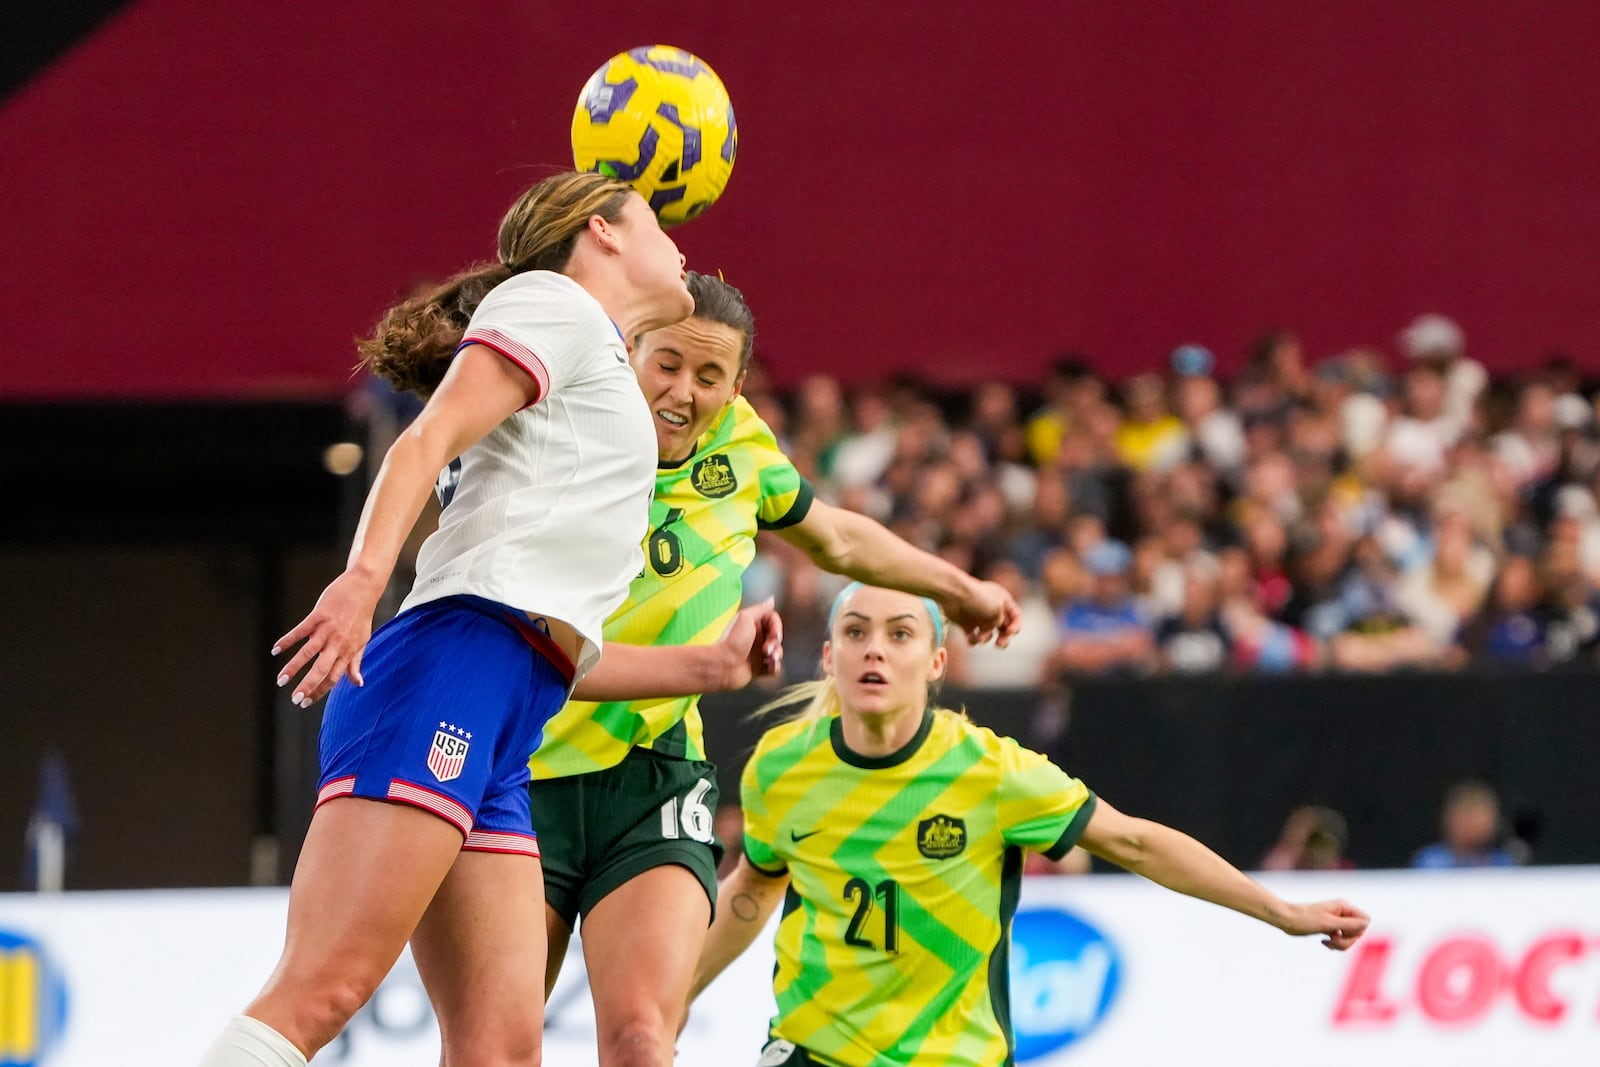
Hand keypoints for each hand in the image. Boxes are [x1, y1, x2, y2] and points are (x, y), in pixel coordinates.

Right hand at [272, 570, 387, 707]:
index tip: (306, 702)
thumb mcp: (363, 641)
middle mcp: (338, 643)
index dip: (319, 691)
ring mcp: (328, 629)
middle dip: (307, 686)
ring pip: (308, 652)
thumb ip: (356, 663)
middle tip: (294, 700)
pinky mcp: (319, 616)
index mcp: (348, 652)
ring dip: (293, 667)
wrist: (363, 587)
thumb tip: (358, 683)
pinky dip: (287, 640)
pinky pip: (300, 631)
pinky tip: (275, 650)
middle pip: (321, 669)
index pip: (333, 677)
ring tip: (281, 680)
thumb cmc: (362, 616)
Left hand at [710, 598, 783, 690]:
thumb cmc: (733, 641)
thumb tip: (772, 600)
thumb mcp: (746, 618)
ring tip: (770, 658)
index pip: (773, 621)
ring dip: (777, 655)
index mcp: (753, 625)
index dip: (777, 627)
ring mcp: (757, 654)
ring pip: (777, 652)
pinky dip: (775, 667)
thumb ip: (761, 608)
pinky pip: (774, 667)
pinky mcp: (758, 668)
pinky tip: (770, 666)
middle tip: (767, 649)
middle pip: (777, 637)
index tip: (775, 635)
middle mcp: (756, 638)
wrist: (723, 665)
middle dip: (776, 642)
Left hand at [946, 579, 1022, 647]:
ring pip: (989, 635)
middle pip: (1004, 628)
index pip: (1016, 616)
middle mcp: (992, 609)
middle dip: (1004, 638)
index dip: (1016, 626)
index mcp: (1002, 601)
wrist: (954, 595)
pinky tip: (971, 638)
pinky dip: (973, 641)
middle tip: (999, 644)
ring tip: (980, 637)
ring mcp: (979, 617)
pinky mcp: (966, 624)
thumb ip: (1001, 621)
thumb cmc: (977, 598)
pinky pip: (974, 638)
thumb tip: (991, 629)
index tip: (1009, 632)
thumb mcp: (997, 608)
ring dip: (986, 639)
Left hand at [1278, 898, 1369, 950]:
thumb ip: (1349, 924)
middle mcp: (1342, 912)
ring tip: (1328, 942)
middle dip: (1348, 940)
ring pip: (1350, 938)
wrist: (1286, 920)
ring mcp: (1336, 921)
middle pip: (1359, 931)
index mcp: (1344, 906)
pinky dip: (1335, 944)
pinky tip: (1324, 942)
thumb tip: (1367, 923)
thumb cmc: (1305, 919)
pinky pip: (1341, 940)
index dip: (1358, 930)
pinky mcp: (1330, 928)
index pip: (1365, 920)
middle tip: (1333, 939)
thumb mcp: (1328, 923)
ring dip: (1341, 944)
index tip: (1343, 931)